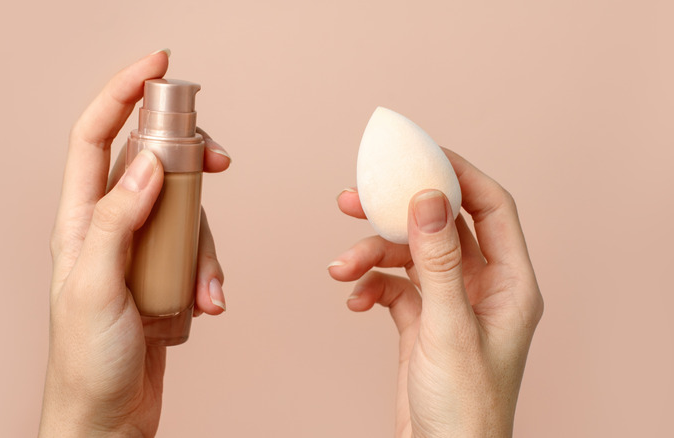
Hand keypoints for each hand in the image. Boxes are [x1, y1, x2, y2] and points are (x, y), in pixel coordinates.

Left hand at [40, 51, 230, 436]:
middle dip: (192, 162)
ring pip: (187, 216)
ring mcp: (139, 254)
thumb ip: (115, 221)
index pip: (96, 138)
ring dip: (208, 249)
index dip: (123, 93)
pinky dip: (211, 278)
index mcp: (80, 221)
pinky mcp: (163, 279)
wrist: (106, 418)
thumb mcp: (95, 286)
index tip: (159, 66)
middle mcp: (109, 229)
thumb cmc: (86, 361)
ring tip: (206, 294)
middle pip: (154, 166)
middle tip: (222, 162)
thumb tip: (144, 165)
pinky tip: (206, 308)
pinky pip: (199, 258)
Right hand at [329, 149, 542, 436]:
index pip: (490, 208)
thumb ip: (439, 260)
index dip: (458, 174)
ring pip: (408, 257)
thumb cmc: (464, 406)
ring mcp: (449, 304)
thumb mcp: (449, 327)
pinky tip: (354, 302)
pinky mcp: (420, 322)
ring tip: (340, 268)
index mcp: (508, 283)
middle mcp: (481, 287)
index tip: (418, 156)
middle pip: (440, 227)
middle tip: (355, 197)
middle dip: (396, 212)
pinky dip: (370, 286)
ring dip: (371, 256)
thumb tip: (429, 197)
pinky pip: (393, 287)